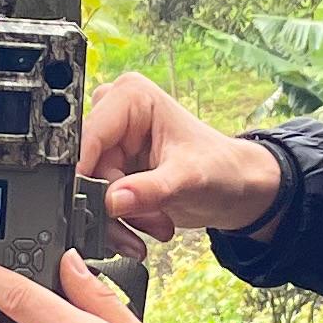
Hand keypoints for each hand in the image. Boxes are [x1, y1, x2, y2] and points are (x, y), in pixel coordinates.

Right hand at [79, 71, 287, 245]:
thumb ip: (150, 190)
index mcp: (132, 97)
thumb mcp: (189, 179)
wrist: (237, 189)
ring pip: (89, 189)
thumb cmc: (223, 169)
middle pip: (87, 167)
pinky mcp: (114, 166)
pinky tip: (149, 224)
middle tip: (145, 223)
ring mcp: (114, 142)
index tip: (92, 206)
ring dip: (119, 217)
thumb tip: (112, 201)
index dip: (86, 173)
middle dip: (112, 203)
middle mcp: (116, 114)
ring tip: (157, 224)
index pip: (89, 135)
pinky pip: (98, 200)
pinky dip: (120, 220)